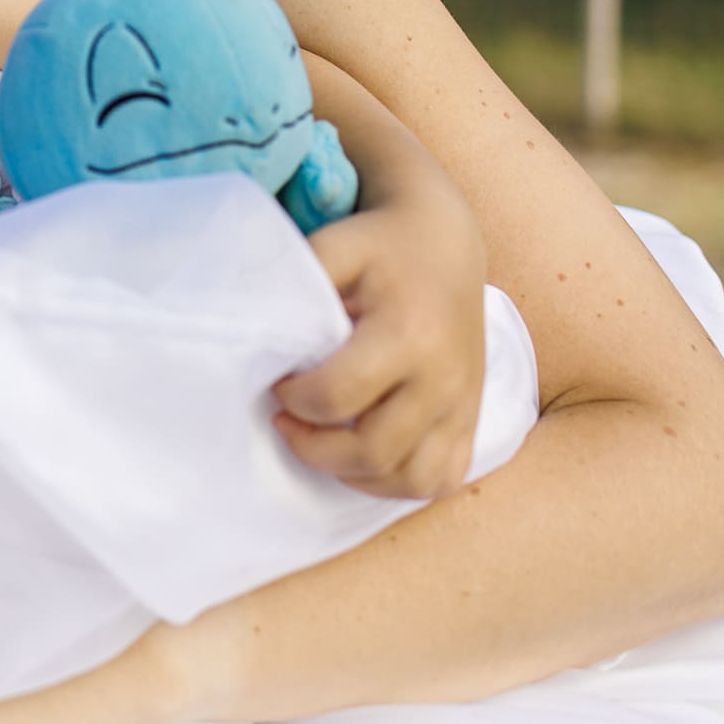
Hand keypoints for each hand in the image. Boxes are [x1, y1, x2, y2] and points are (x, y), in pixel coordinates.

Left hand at [274, 196, 486, 498]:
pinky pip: (441, 478)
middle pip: (373, 450)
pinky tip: (365, 455)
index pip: (337, 396)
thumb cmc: (379, 246)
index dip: (293, 398)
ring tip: (323, 440)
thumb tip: (250, 330)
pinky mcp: (473, 418)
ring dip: (355, 473)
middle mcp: (444, 378)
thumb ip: (292, 284)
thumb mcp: (334, 248)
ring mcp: (464, 404)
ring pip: (410, 479)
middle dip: (314, 446)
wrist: (445, 242)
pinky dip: (399, 482)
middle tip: (287, 419)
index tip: (278, 382)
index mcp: (409, 333)